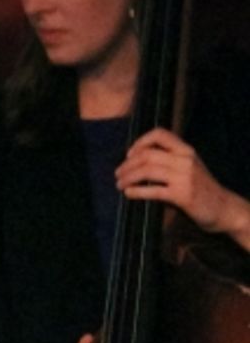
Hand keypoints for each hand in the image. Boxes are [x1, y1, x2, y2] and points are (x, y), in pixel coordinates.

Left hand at [116, 128, 249, 248]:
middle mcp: (185, 160)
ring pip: (147, 170)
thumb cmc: (200, 188)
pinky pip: (153, 190)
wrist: (223, 208)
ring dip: (128, 177)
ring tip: (120, 185)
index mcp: (186, 150)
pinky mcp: (183, 195)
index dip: (140, 141)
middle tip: (118, 174)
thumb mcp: (188, 167)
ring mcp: (185, 177)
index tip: (129, 154)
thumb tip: (134, 161)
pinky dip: (136, 191)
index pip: (160, 134)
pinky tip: (129, 193)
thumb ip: (168, 160)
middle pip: (147, 155)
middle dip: (127, 165)